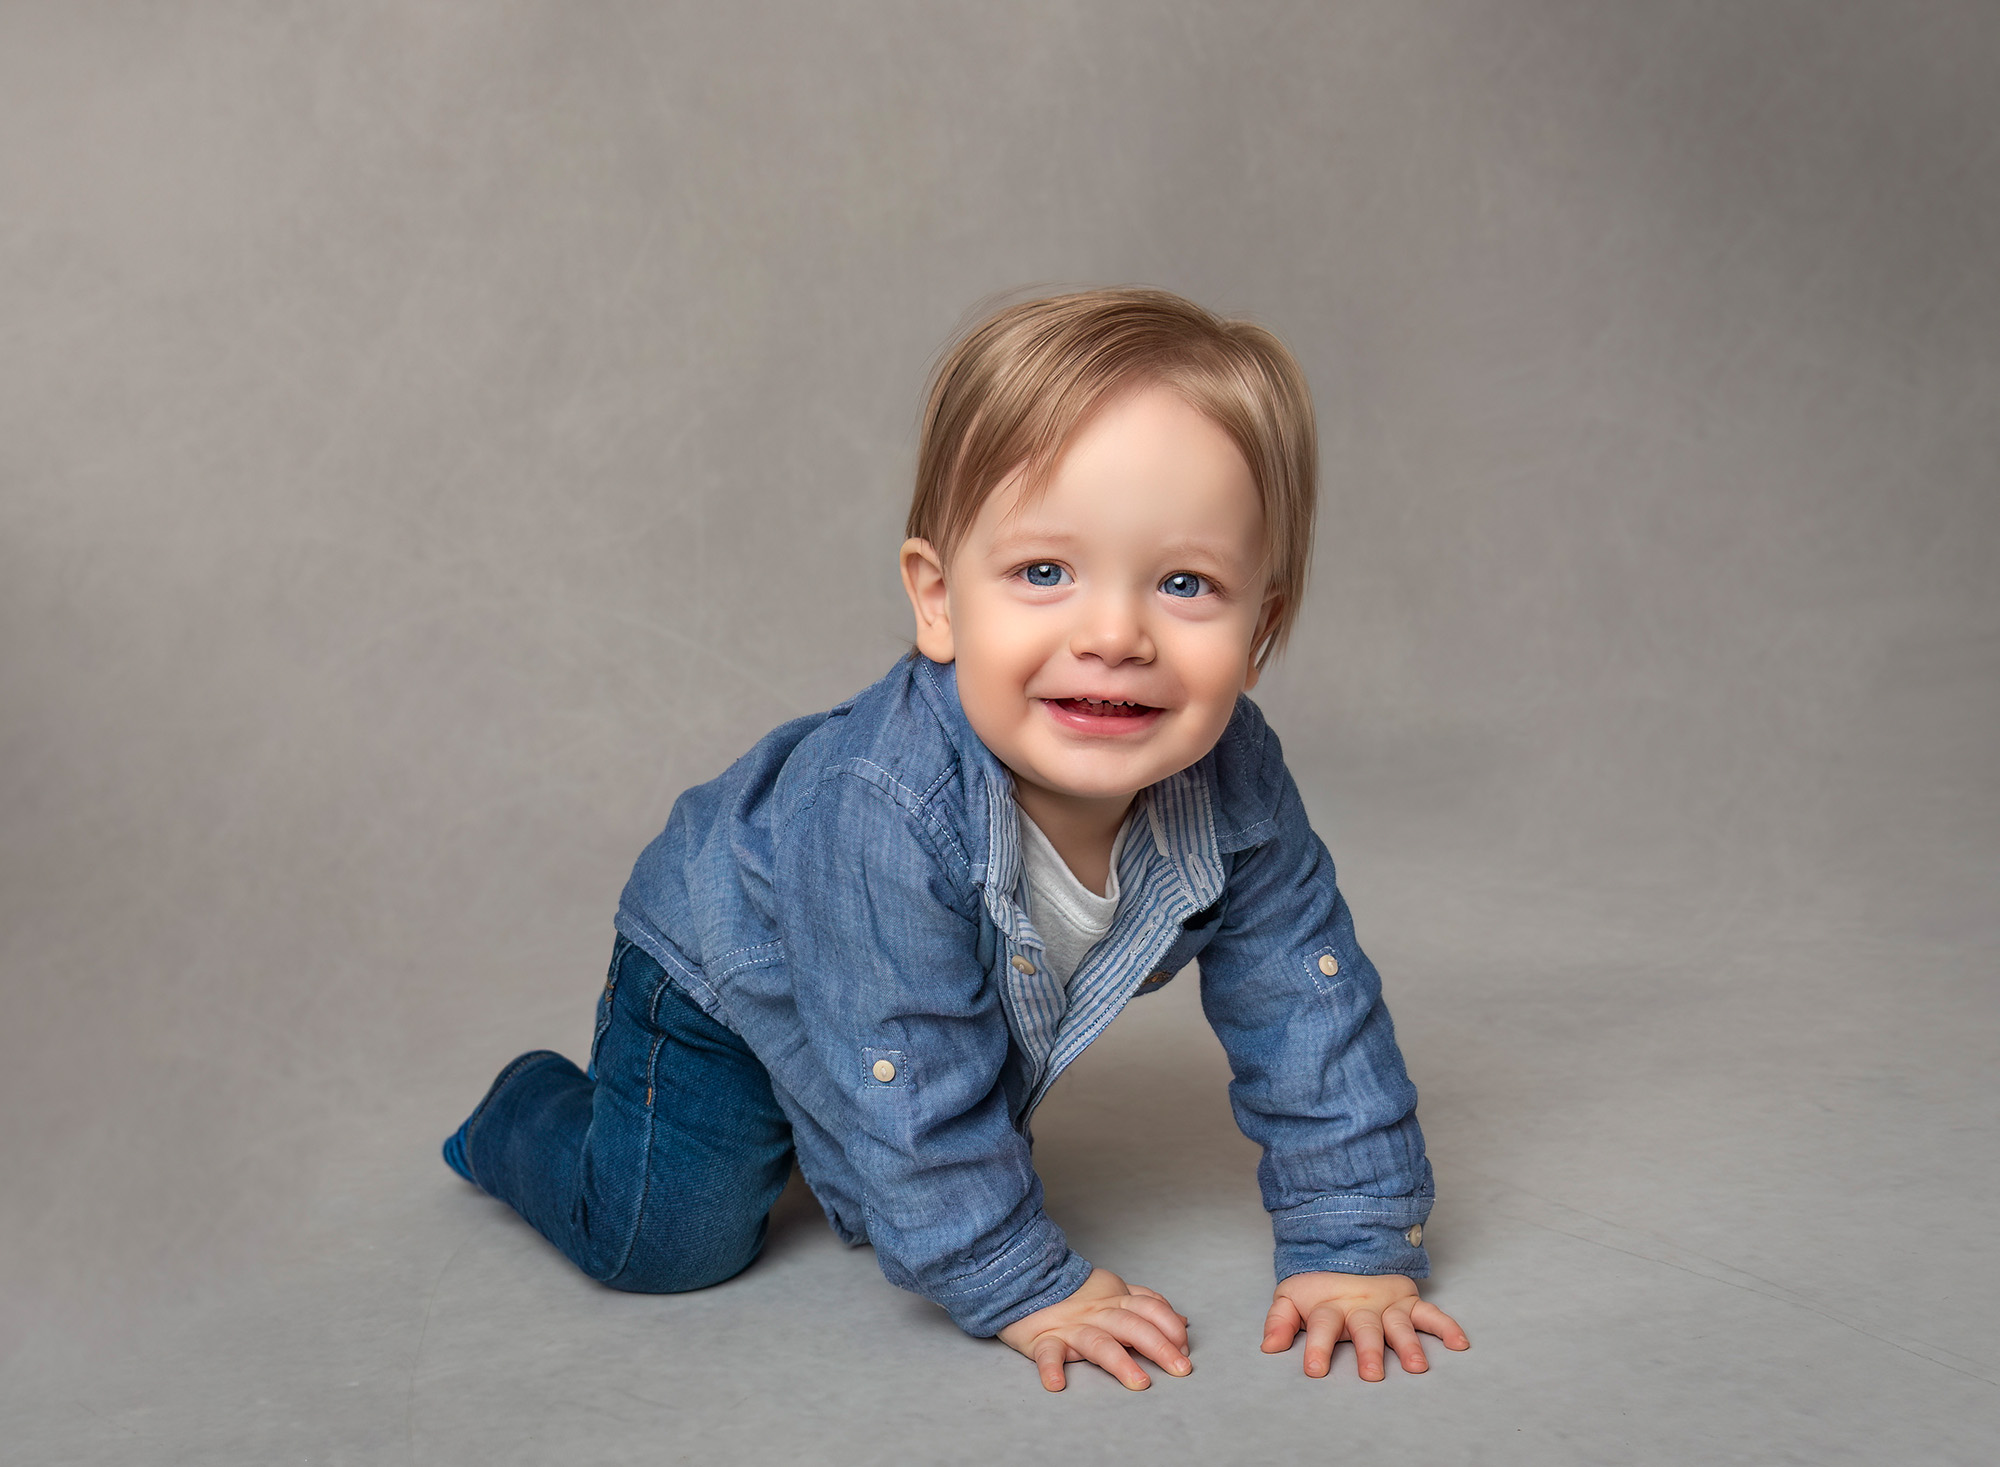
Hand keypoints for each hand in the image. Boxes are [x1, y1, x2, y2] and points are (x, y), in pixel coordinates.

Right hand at [997, 1267, 1192, 1391]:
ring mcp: (1070, 1326)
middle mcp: (1097, 1313)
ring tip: (1139, 1382)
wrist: (1024, 1278)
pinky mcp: (1042, 1339)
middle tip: (1180, 1369)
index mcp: (1115, 1300)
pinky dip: (1051, 1368)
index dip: (1170, 1326)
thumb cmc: (1074, 1294)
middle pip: (1132, 1325)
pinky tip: (1056, 1384)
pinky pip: (1047, 1353)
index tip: (1185, 1348)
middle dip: (1159, 1346)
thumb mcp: (1115, 1292)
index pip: (1150, 1308)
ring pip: (1098, 1341)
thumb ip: (1147, 1304)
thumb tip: (1182, 1321)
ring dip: (1120, 1361)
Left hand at [1261, 1272, 1467, 1380]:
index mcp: (1330, 1307)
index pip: (1322, 1325)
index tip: (1314, 1370)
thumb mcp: (1292, 1297)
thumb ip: (1280, 1321)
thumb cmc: (1318, 1287)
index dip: (1317, 1346)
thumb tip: (1268, 1347)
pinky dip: (1446, 1327)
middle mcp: (1361, 1307)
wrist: (1345, 1249)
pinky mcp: (1408, 1303)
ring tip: (1416, 1367)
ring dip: (1408, 1345)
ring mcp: (1387, 1305)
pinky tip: (1459, 1344)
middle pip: (1365, 1328)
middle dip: (1369, 1351)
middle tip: (1372, 1375)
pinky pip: (1431, 1314)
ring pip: (1399, 1325)